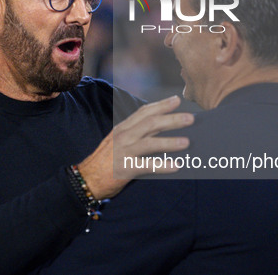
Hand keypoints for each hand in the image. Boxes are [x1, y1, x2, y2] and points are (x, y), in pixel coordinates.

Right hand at [78, 95, 192, 198]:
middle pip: (151, 123)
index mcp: (123, 128)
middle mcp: (124, 136)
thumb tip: (160, 129)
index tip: (177, 100)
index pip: (144, 112)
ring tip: (187, 142)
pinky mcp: (125, 168)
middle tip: (191, 118)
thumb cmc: (105, 159)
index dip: (161, 105)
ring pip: (150, 142)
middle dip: (172, 119)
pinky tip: (176, 166)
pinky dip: (162, 166)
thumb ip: (136, 133)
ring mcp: (124, 152)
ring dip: (170, 141)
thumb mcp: (118, 140)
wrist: (86, 178)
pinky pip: (147, 166)